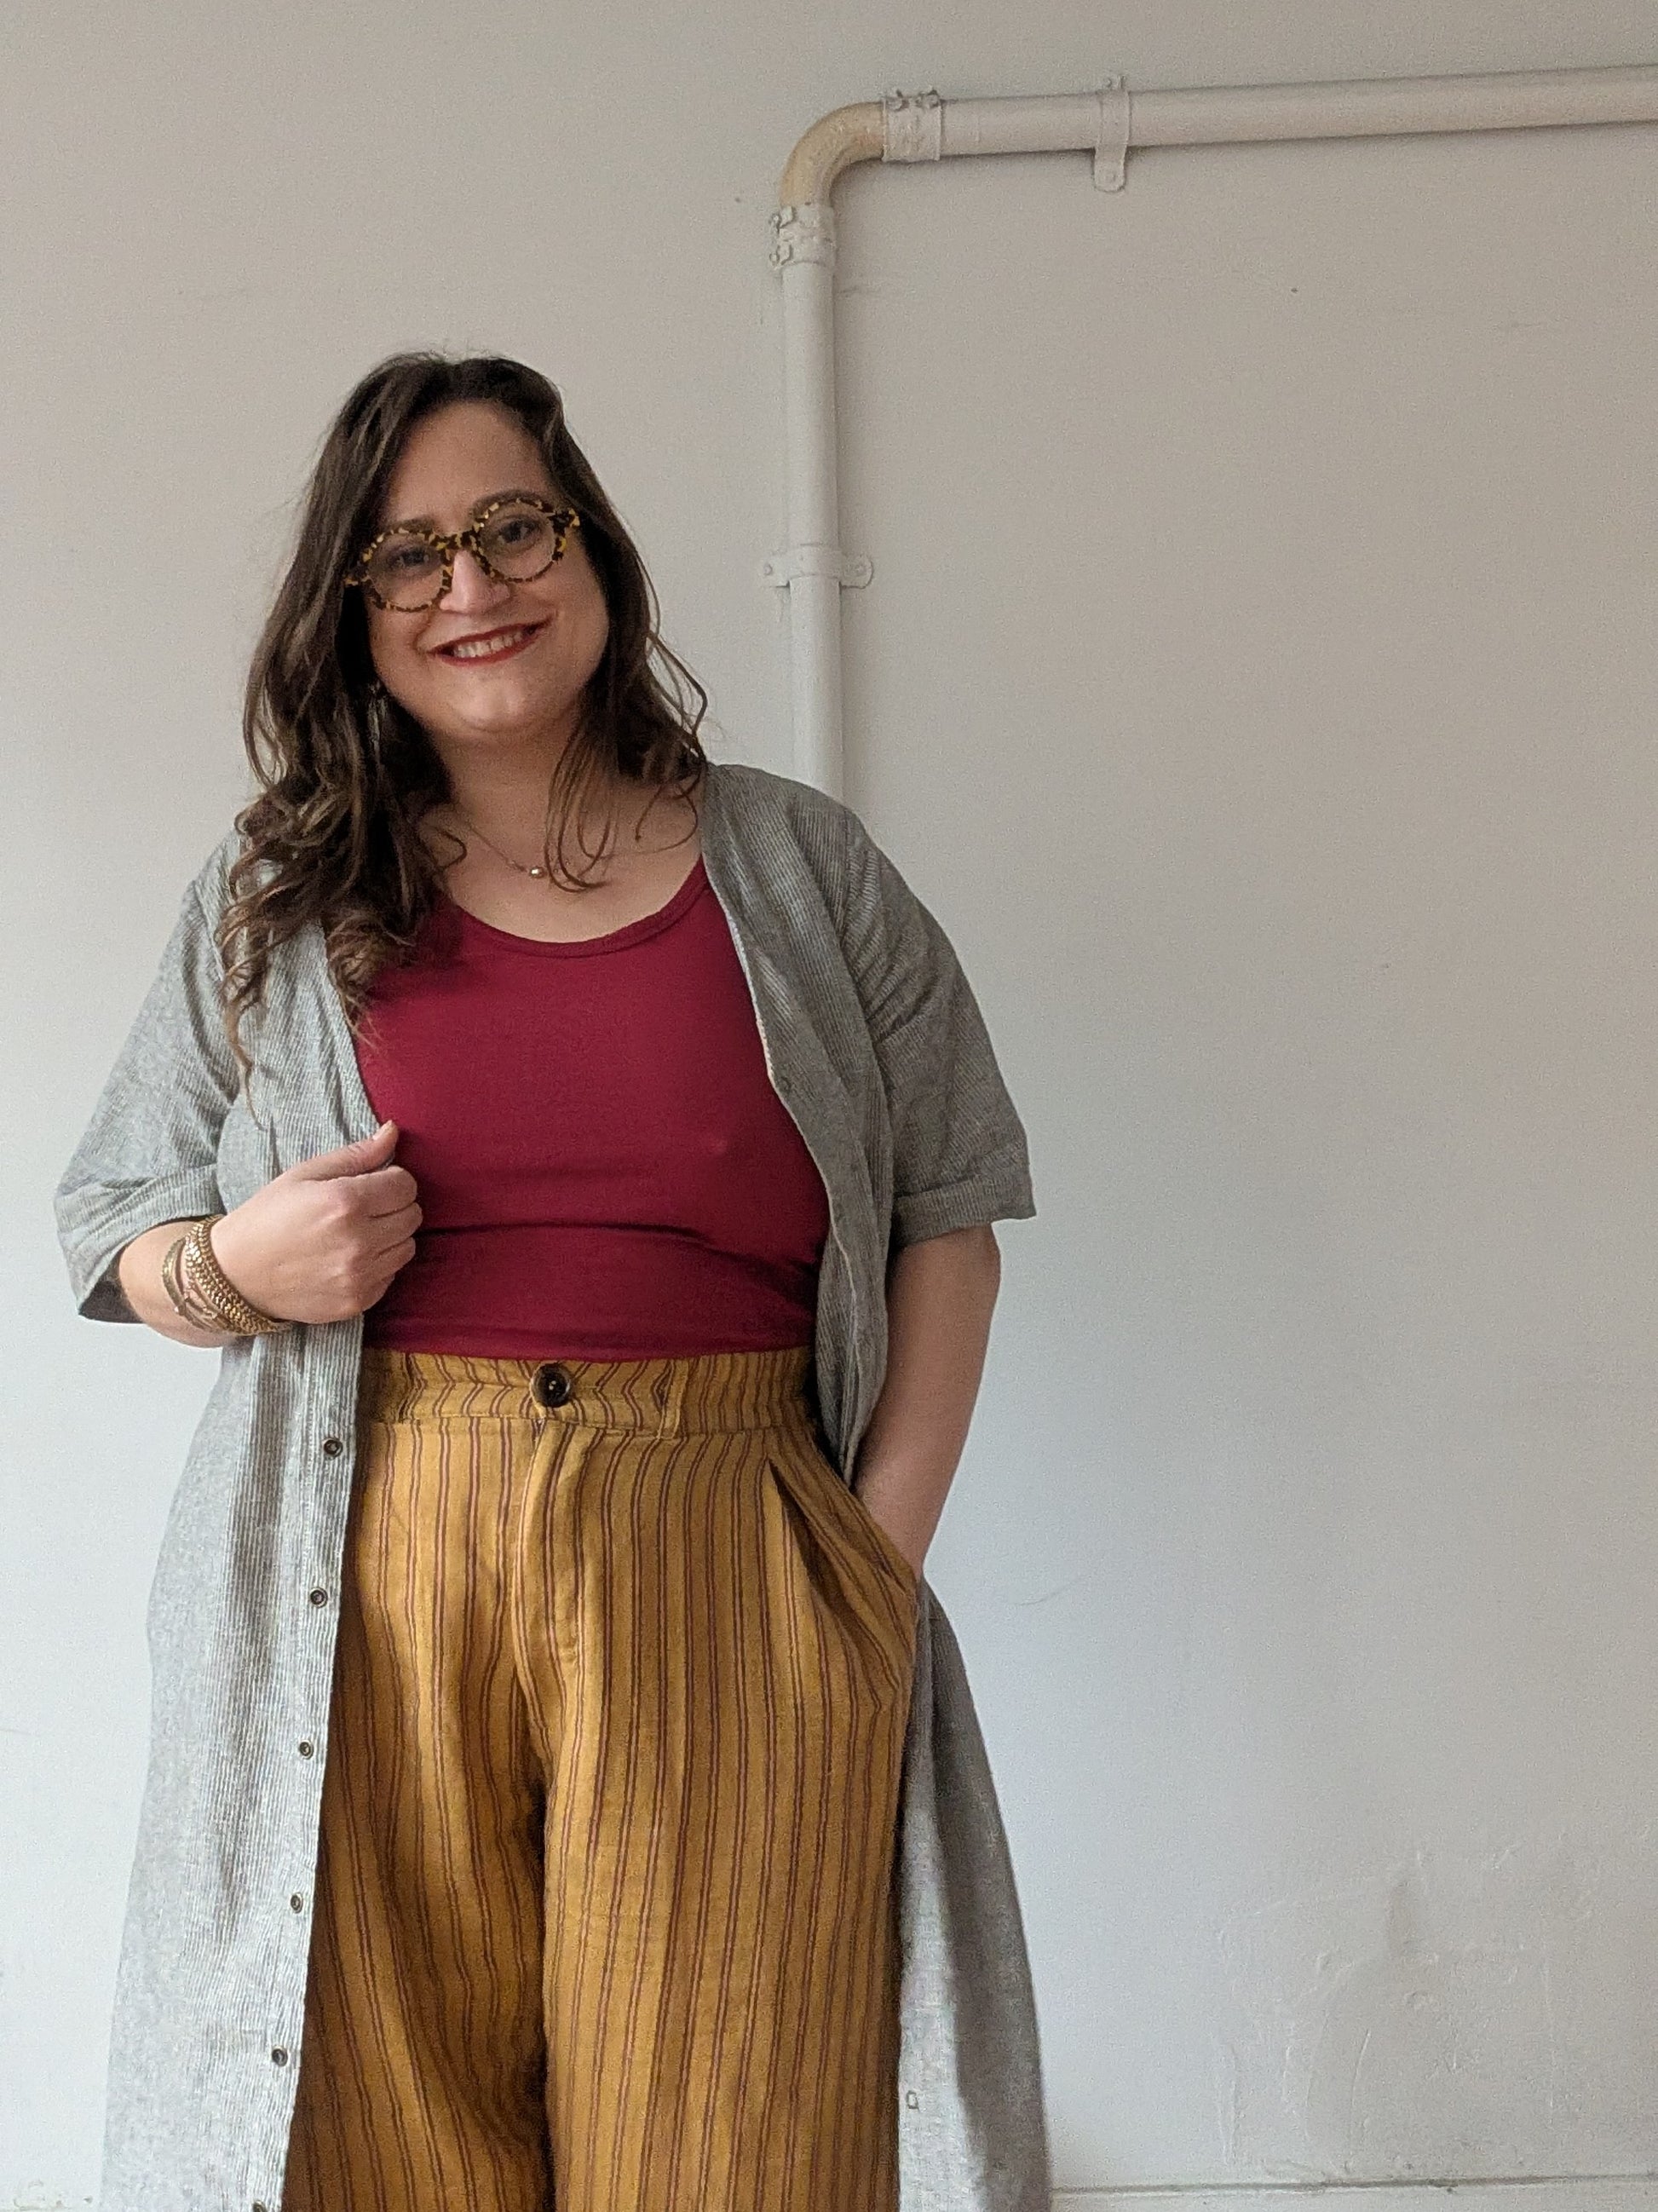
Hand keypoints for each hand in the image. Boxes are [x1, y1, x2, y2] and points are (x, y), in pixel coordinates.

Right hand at [209, 1120, 420, 1323]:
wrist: (235, 1275)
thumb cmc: (268, 1217)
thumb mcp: (304, 1174)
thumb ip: (356, 1155)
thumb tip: (393, 1132)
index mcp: (346, 1202)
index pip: (406, 1185)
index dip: (391, 1180)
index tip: (372, 1184)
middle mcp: (359, 1241)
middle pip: (413, 1216)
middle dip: (394, 1207)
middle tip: (363, 1208)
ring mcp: (360, 1275)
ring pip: (408, 1247)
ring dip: (391, 1237)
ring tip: (357, 1233)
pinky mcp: (358, 1301)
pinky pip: (392, 1275)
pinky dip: (379, 1264)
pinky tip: (349, 1258)